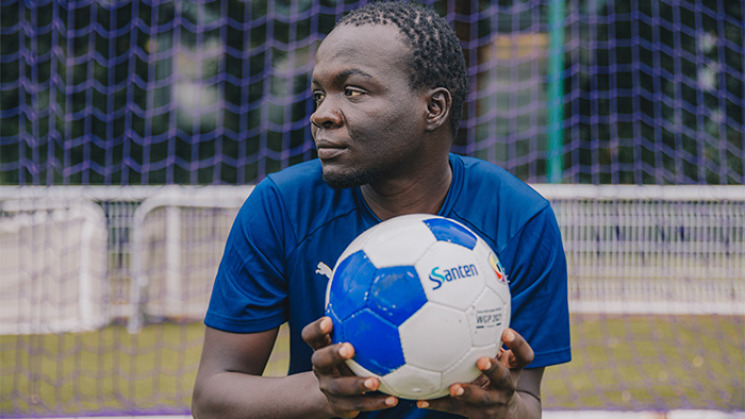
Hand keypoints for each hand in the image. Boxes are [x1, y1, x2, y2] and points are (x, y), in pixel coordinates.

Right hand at [301, 316, 398, 417]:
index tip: (328, 321)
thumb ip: (356, 317)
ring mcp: (330, 388)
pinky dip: (377, 403)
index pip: (310, 336)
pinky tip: (394, 399)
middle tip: (349, 348)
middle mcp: (321, 368)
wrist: (334, 395)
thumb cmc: (346, 357)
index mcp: (321, 348)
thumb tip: (374, 280)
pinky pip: (359, 406)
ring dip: (358, 384)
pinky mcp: (342, 407)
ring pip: (340, 388)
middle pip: (320, 361)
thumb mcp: (345, 338)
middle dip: (333, 354)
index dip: (316, 329)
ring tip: (375, 382)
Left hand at [415, 328, 535, 418]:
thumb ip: (491, 334)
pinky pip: (454, 408)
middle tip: (482, 360)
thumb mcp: (502, 357)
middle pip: (505, 379)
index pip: (524, 357)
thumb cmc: (497, 372)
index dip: (518, 345)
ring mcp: (492, 402)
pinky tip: (420, 400)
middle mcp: (506, 386)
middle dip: (495, 369)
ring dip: (468, 392)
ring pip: (482, 399)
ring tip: (453, 387)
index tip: (506, 332)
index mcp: (513, 369)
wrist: (506, 414)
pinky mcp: (474, 413)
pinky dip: (437, 403)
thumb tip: (470, 295)